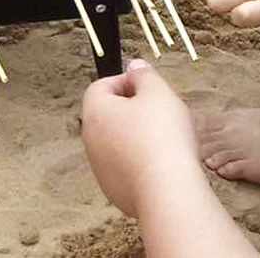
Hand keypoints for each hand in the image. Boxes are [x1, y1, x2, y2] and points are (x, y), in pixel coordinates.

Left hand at [81, 60, 199, 216]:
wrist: (169, 193)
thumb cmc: (162, 138)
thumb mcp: (158, 92)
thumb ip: (144, 74)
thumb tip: (134, 66)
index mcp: (94, 110)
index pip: (101, 85)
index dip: (125, 81)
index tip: (148, 86)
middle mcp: (90, 138)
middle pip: (109, 114)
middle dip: (134, 109)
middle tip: (161, 112)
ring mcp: (99, 166)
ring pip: (118, 142)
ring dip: (138, 136)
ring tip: (167, 139)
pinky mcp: (114, 190)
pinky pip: (126, 167)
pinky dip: (141, 162)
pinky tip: (164, 164)